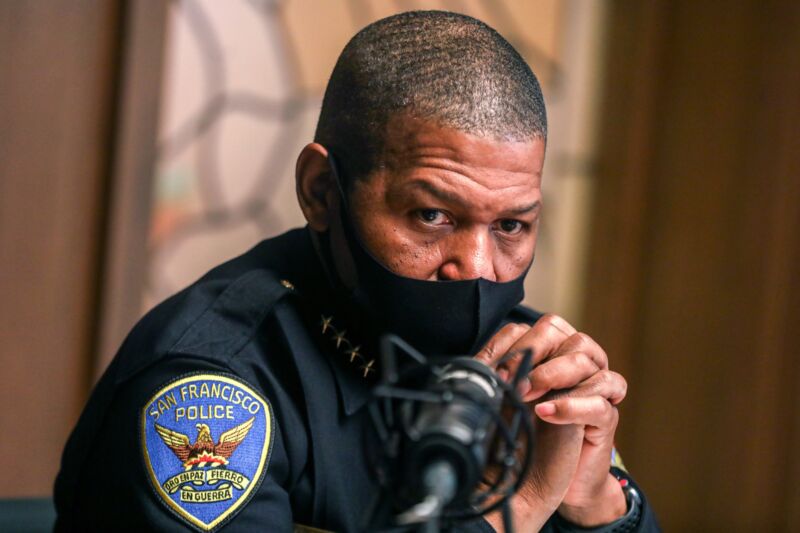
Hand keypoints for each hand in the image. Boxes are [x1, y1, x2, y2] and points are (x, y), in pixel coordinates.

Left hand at [474, 315, 627, 528]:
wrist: (539, 483)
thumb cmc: (521, 433)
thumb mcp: (503, 402)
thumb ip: (496, 379)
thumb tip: (472, 365)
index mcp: (553, 354)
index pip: (540, 327)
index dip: (513, 343)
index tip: (490, 368)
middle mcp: (577, 365)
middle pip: (565, 334)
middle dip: (534, 351)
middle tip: (509, 379)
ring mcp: (595, 389)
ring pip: (587, 358)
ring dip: (552, 373)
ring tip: (525, 395)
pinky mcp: (605, 419)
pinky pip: (600, 401)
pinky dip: (572, 404)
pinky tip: (545, 413)